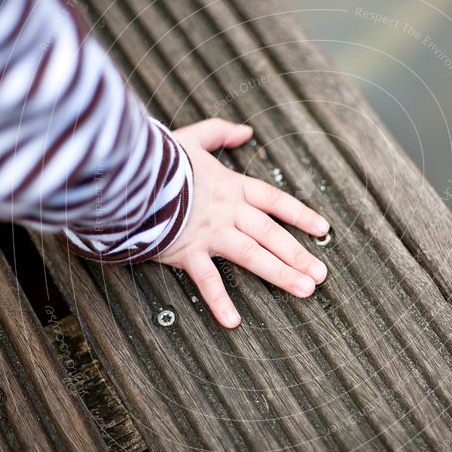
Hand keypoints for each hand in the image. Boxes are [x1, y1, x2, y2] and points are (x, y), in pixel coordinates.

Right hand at [153, 119, 329, 328]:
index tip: (322, 230)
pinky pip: (206, 280)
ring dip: (280, 273)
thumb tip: (245, 130)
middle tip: (321, 275)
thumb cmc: (158, 157)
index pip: (275, 201)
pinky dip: (219, 301)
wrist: (129, 173)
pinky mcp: (186, 250)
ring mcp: (209, 232)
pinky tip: (233, 321)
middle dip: (299, 254)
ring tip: (305, 290)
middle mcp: (227, 211)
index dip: (300, 215)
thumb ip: (219, 133)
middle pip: (271, 233)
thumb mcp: (192, 138)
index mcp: (231, 186)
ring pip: (252, 255)